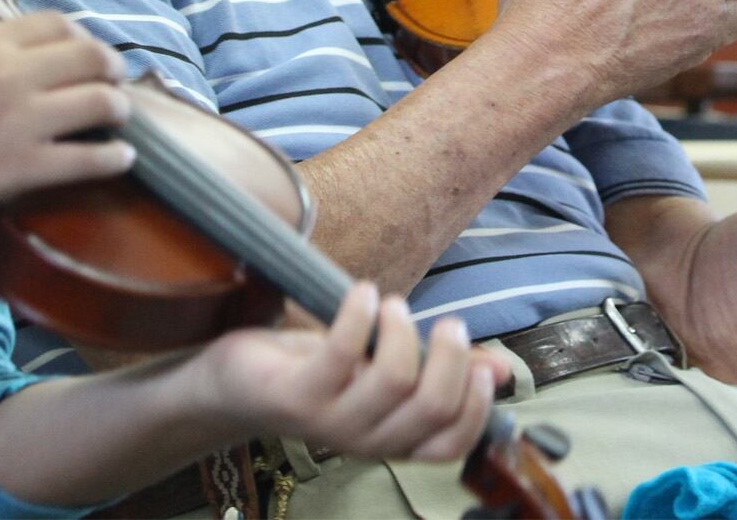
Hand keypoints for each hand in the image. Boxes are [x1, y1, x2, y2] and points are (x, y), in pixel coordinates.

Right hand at [0, 10, 134, 227]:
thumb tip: (21, 54)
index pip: (59, 24)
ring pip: (102, 103)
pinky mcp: (20, 169)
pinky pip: (89, 159)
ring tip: (120, 118)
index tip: (90, 52)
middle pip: (93, 57)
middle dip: (114, 69)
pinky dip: (114, 158)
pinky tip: (120, 159)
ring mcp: (18, 121)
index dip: (85, 37)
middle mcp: (9, 74)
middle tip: (117, 82)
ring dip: (120, 109)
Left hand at [190, 283, 499, 461]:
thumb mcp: (381, 372)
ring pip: (393, 379)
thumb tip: (501, 369)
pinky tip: (361, 292)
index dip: (476, 406)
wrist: (235, 385)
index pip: (450, 444)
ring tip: (392, 304)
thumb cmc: (316, 373)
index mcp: (392, 438)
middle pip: (431, 408)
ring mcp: (329, 421)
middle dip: (451, 355)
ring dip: (402, 328)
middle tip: (448, 320)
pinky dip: (360, 313)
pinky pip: (342, 353)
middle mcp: (364, 439)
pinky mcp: (296, 395)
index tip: (483, 362)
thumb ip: (437, 372)